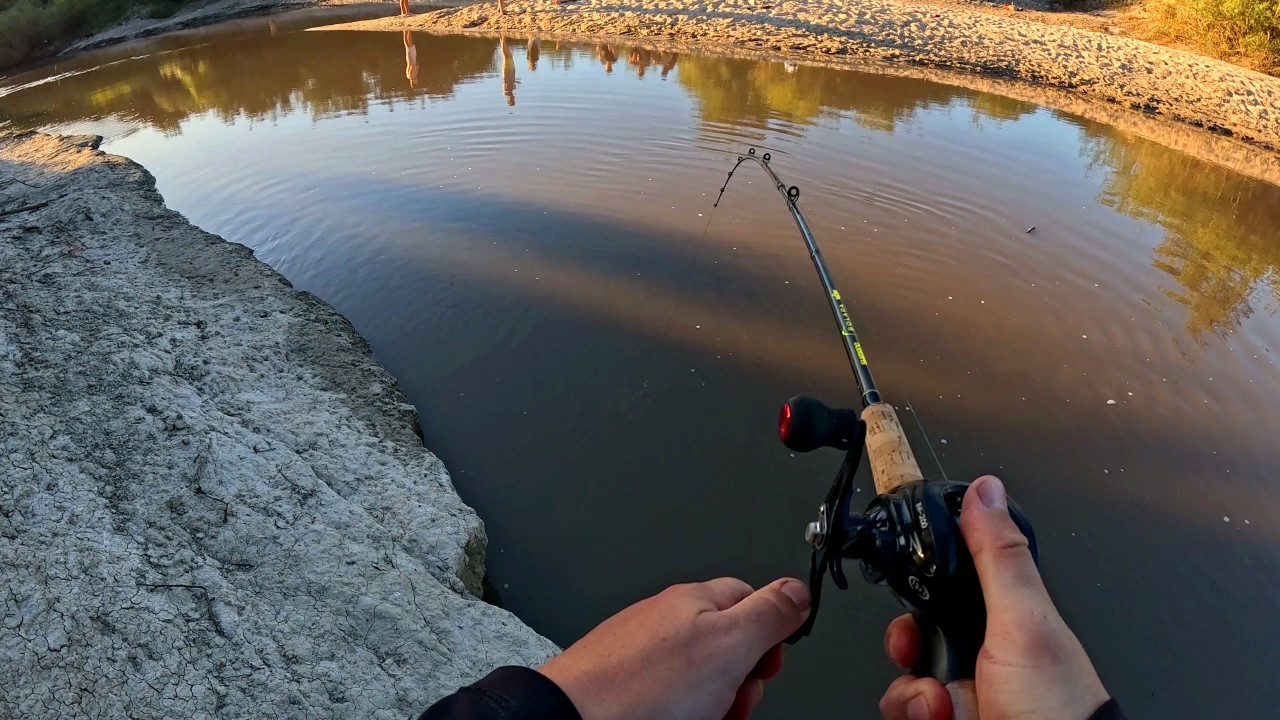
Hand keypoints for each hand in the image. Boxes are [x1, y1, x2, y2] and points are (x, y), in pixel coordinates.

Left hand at [538, 577, 810, 719]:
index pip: (752, 599)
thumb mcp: (728, 645)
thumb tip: (797, 588)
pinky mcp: (626, 687)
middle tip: (729, 701)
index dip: (771, 635)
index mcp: (693, 600)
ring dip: (712, 704)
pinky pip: (670, 699)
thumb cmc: (641, 688)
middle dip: (740, 681)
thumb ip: (768, 613)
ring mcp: (642, 654)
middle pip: (728, 647)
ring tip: (698, 719)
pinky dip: (680, 713)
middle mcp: (664, 621)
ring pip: (699, 680)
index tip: (769, 665)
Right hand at [879, 475, 1110, 719]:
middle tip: (917, 650)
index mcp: (1004, 619)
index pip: (947, 583)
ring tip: (943, 702)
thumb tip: (986, 490)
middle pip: (915, 629)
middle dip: (907, 642)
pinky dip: (915, 714)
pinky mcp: (946, 719)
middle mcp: (983, 655)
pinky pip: (905, 710)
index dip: (920, 584)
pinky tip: (942, 718)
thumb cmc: (1058, 708)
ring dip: (913, 689)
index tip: (909, 589)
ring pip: (904, 675)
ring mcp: (964, 692)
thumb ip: (998, 555)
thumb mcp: (1024, 620)